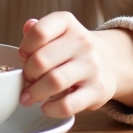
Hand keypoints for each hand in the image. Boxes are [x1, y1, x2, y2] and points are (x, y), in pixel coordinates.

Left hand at [16, 12, 132, 117]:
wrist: (110, 61)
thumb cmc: (73, 48)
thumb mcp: (58, 32)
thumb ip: (39, 31)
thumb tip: (27, 27)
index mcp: (67, 23)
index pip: (39, 32)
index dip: (24, 48)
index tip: (22, 58)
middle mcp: (82, 42)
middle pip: (41, 60)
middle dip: (27, 74)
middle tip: (26, 80)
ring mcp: (91, 66)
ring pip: (54, 82)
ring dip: (35, 93)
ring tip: (29, 96)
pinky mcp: (97, 90)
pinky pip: (68, 105)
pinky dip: (51, 109)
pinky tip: (46, 107)